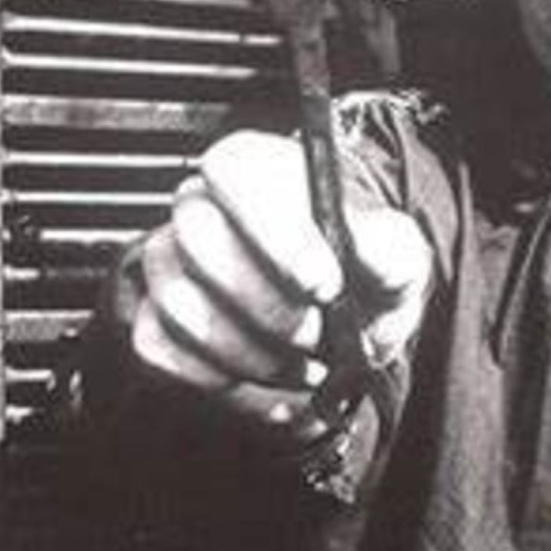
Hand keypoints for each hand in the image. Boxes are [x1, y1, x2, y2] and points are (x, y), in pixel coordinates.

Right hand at [130, 130, 433, 441]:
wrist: (345, 326)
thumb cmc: (362, 276)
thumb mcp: (395, 257)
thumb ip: (385, 245)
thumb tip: (363, 242)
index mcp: (254, 171)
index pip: (233, 170)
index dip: (273, 228)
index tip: (322, 282)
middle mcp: (200, 209)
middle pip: (199, 239)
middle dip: (267, 305)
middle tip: (315, 335)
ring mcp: (168, 266)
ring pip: (182, 305)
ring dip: (252, 352)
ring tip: (301, 364)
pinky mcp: (154, 323)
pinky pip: (165, 352)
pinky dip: (223, 381)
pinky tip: (268, 380)